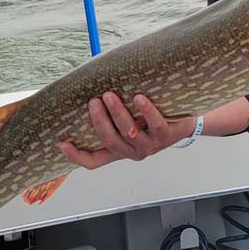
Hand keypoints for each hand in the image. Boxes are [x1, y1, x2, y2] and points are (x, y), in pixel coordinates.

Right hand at [59, 92, 194, 168]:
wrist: (186, 122)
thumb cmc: (152, 118)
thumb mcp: (129, 119)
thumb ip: (111, 114)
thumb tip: (87, 88)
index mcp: (120, 150)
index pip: (94, 161)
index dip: (76, 156)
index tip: (62, 143)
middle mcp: (133, 152)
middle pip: (110, 141)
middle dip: (99, 121)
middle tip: (93, 101)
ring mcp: (150, 146)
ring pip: (130, 133)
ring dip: (118, 113)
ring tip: (109, 95)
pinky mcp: (166, 136)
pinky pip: (154, 124)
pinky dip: (146, 110)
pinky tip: (138, 97)